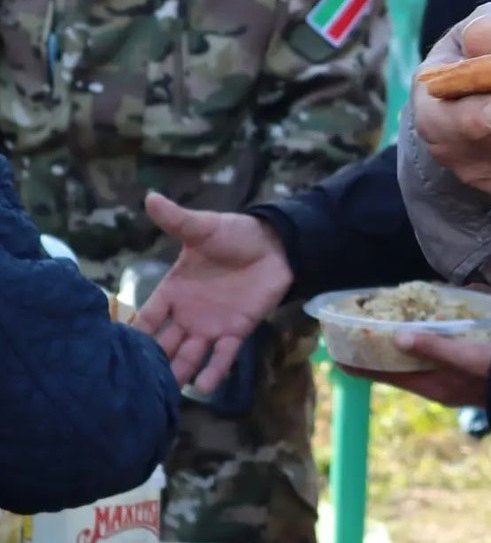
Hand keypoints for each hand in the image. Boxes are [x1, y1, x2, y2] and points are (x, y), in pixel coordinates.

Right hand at [134, 193, 292, 392]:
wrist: (276, 244)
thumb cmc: (236, 235)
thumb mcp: (204, 228)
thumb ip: (178, 220)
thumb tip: (151, 198)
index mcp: (174, 291)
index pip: (148, 318)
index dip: (134, 334)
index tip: (112, 354)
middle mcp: (188, 314)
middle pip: (164, 344)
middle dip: (151, 363)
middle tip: (134, 385)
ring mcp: (212, 325)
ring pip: (189, 355)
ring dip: (178, 373)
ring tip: (163, 395)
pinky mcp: (238, 330)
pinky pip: (223, 355)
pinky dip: (214, 370)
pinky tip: (202, 387)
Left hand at [342, 332, 490, 406]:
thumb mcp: (464, 357)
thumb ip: (433, 347)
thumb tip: (396, 336)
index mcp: (430, 384)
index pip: (386, 375)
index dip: (360, 366)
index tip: (335, 356)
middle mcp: (434, 380)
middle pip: (396, 366)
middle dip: (376, 350)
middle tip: (356, 332)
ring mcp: (448, 373)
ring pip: (414, 357)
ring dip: (398, 342)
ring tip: (383, 324)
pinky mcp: (461, 362)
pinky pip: (433, 350)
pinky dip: (423, 337)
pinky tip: (425, 321)